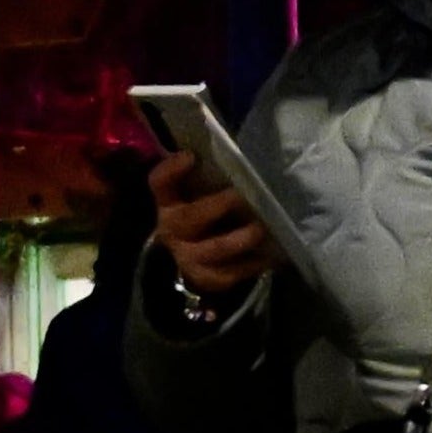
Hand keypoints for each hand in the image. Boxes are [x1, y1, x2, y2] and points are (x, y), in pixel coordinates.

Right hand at [146, 145, 275, 299]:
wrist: (192, 259)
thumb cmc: (203, 215)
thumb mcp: (197, 194)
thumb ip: (208, 175)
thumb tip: (240, 154)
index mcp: (169, 203)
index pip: (160, 183)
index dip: (172, 170)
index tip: (191, 156)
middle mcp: (173, 230)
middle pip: (189, 218)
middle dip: (217, 207)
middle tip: (241, 197)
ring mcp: (189, 257)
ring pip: (214, 249)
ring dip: (239, 239)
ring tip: (260, 229)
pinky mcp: (208, 278)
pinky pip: (232, 273)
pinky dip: (253, 263)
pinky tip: (271, 254)